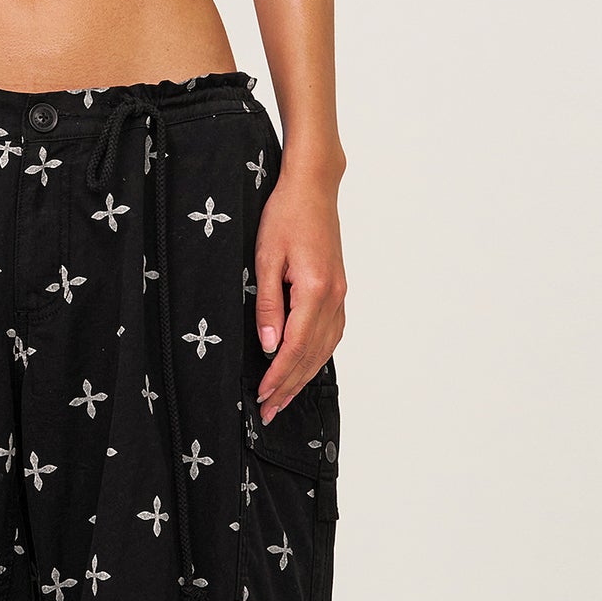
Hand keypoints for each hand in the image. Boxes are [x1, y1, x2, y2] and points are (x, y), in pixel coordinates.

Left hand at [252, 168, 346, 420]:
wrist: (313, 189)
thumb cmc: (285, 215)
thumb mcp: (266, 258)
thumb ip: (268, 305)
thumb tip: (268, 345)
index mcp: (315, 290)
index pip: (295, 347)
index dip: (278, 375)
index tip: (261, 395)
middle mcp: (334, 297)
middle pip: (312, 355)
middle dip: (289, 386)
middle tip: (269, 411)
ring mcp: (340, 295)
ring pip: (325, 349)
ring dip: (304, 377)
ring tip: (284, 398)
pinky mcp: (339, 291)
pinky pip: (332, 334)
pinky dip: (318, 357)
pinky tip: (305, 368)